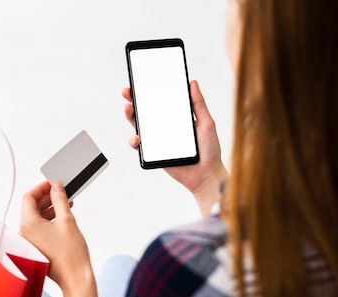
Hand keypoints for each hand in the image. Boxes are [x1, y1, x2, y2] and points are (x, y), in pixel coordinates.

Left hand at [20, 181, 113, 296]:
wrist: (75, 278)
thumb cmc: (71, 253)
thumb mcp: (67, 220)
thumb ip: (60, 200)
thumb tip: (56, 187)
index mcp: (28, 224)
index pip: (28, 197)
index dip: (41, 188)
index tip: (53, 183)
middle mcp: (24, 233)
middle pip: (31, 207)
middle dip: (46, 197)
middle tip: (61, 191)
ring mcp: (29, 241)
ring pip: (35, 218)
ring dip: (49, 208)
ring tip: (65, 202)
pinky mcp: (35, 248)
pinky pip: (38, 228)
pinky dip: (49, 220)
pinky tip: (63, 216)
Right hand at [122, 80, 227, 215]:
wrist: (206, 175)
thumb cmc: (210, 150)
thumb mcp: (207, 123)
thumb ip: (199, 104)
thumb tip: (192, 83)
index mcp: (177, 118)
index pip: (160, 102)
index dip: (150, 92)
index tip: (141, 81)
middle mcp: (165, 128)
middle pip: (146, 112)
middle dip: (134, 100)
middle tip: (127, 92)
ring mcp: (158, 140)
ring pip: (139, 126)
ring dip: (130, 117)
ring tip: (129, 109)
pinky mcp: (154, 153)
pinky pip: (140, 146)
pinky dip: (134, 140)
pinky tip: (137, 137)